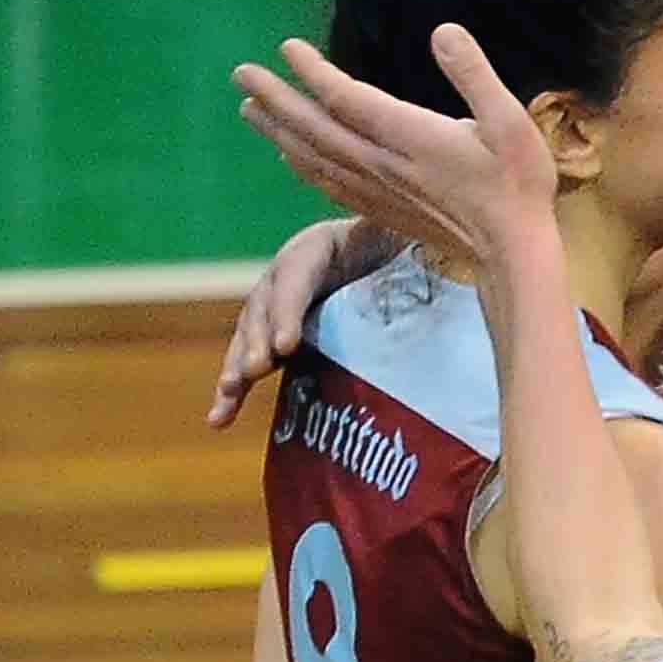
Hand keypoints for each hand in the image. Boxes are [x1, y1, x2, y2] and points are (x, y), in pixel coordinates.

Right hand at [206, 217, 398, 430]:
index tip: (286, 346)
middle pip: (265, 308)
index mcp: (319, 246)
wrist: (385, 256)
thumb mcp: (404, 242)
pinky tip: (219, 419)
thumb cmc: (401, 250)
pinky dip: (234, 391)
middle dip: (258, 341)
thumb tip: (443, 259)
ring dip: (237, 368)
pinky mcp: (276, 338)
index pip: (296, 276)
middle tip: (257, 369)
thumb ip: (409, 252)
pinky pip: (251, 362)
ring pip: (249, 337)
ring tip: (229, 394)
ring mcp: (276, 307)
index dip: (288, 311)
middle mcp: (288, 275)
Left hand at [234, 26, 561, 284]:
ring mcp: (378, 191)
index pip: (346, 98)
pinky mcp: (381, 210)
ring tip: (249, 109)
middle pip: (315, 128)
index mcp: (409, 136)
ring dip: (278, 131)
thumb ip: (475, 74)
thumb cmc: (518, 184)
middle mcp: (383, 164)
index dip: (313, 72)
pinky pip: (327, 185)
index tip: (287, 48)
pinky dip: (301, 166)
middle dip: (275, 98)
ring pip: (313, 157)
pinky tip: (288, 157)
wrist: (513, 253)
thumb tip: (443, 31)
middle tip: (241, 73)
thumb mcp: (511, 121)